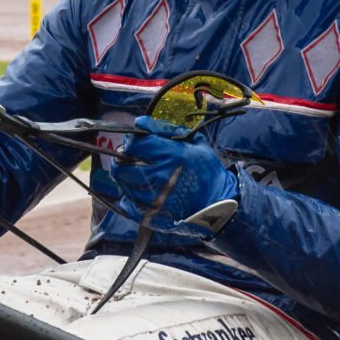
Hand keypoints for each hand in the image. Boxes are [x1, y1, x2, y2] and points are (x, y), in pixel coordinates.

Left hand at [108, 116, 238, 237]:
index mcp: (172, 156)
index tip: (135, 142)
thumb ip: (167, 130)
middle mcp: (160, 177)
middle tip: (130, 157)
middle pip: (122, 165)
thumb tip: (140, 123)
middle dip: (123, 159)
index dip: (131, 141)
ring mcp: (154, 199)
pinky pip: (126, 203)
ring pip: (123, 184)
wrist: (218, 203)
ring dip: (125, 176)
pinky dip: (128, 195)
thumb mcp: (194, 142)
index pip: (135, 144)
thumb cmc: (206, 170)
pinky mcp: (151, 215)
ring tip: (135, 173)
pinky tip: (138, 190)